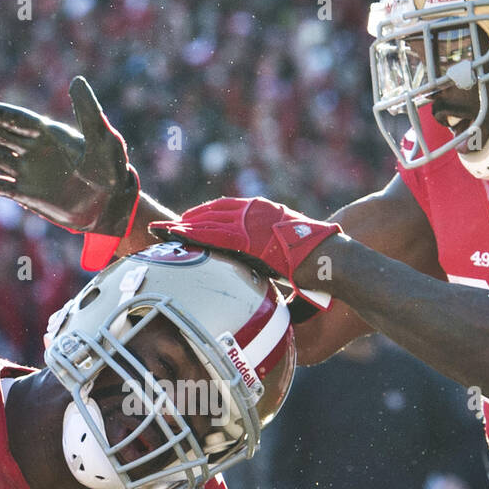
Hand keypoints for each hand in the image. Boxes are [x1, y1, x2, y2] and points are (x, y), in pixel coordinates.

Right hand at [0, 76, 140, 267]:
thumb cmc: (110, 169)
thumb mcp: (102, 138)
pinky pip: (1, 186)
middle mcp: (34, 149)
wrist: (110, 205)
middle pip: (1, 135)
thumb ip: (87, 112)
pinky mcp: (27, 194)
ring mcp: (29, 171)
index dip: (0, 114)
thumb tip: (77, 81)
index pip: (19, 120)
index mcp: (49, 132)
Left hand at [150, 197, 339, 307]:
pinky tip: (176, 236)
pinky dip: (193, 234)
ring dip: (184, 226)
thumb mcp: (291, 251)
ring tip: (163, 231)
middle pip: (214, 212)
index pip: (229, 209)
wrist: (326, 257)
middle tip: (166, 226)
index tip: (190, 221)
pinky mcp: (247, 236)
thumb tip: (272, 278)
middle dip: (189, 220)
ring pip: (209, 221)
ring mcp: (251, 221)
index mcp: (265, 211)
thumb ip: (275, 256)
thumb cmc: (317, 261)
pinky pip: (214, 233)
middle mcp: (255, 210)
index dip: (207, 215)